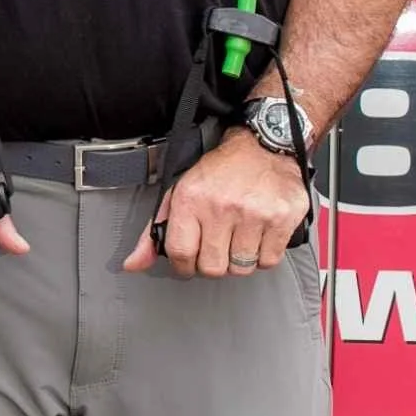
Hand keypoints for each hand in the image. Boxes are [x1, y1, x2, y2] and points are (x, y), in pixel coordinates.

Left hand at [124, 132, 308, 277]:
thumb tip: (133, 264)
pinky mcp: (282, 219)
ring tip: (237, 239)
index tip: (189, 263)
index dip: (183, 266)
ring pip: (242, 268)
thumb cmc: (219, 173)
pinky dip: (262, 256)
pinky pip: (269, 261)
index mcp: (191, 199)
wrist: (262, 147)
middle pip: (212, 267)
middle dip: (212, 264)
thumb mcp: (179, 193)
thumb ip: (154, 230)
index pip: (180, 253)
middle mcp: (222, 207)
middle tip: (216, 249)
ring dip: (238, 261)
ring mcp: (255, 214)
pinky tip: (256, 237)